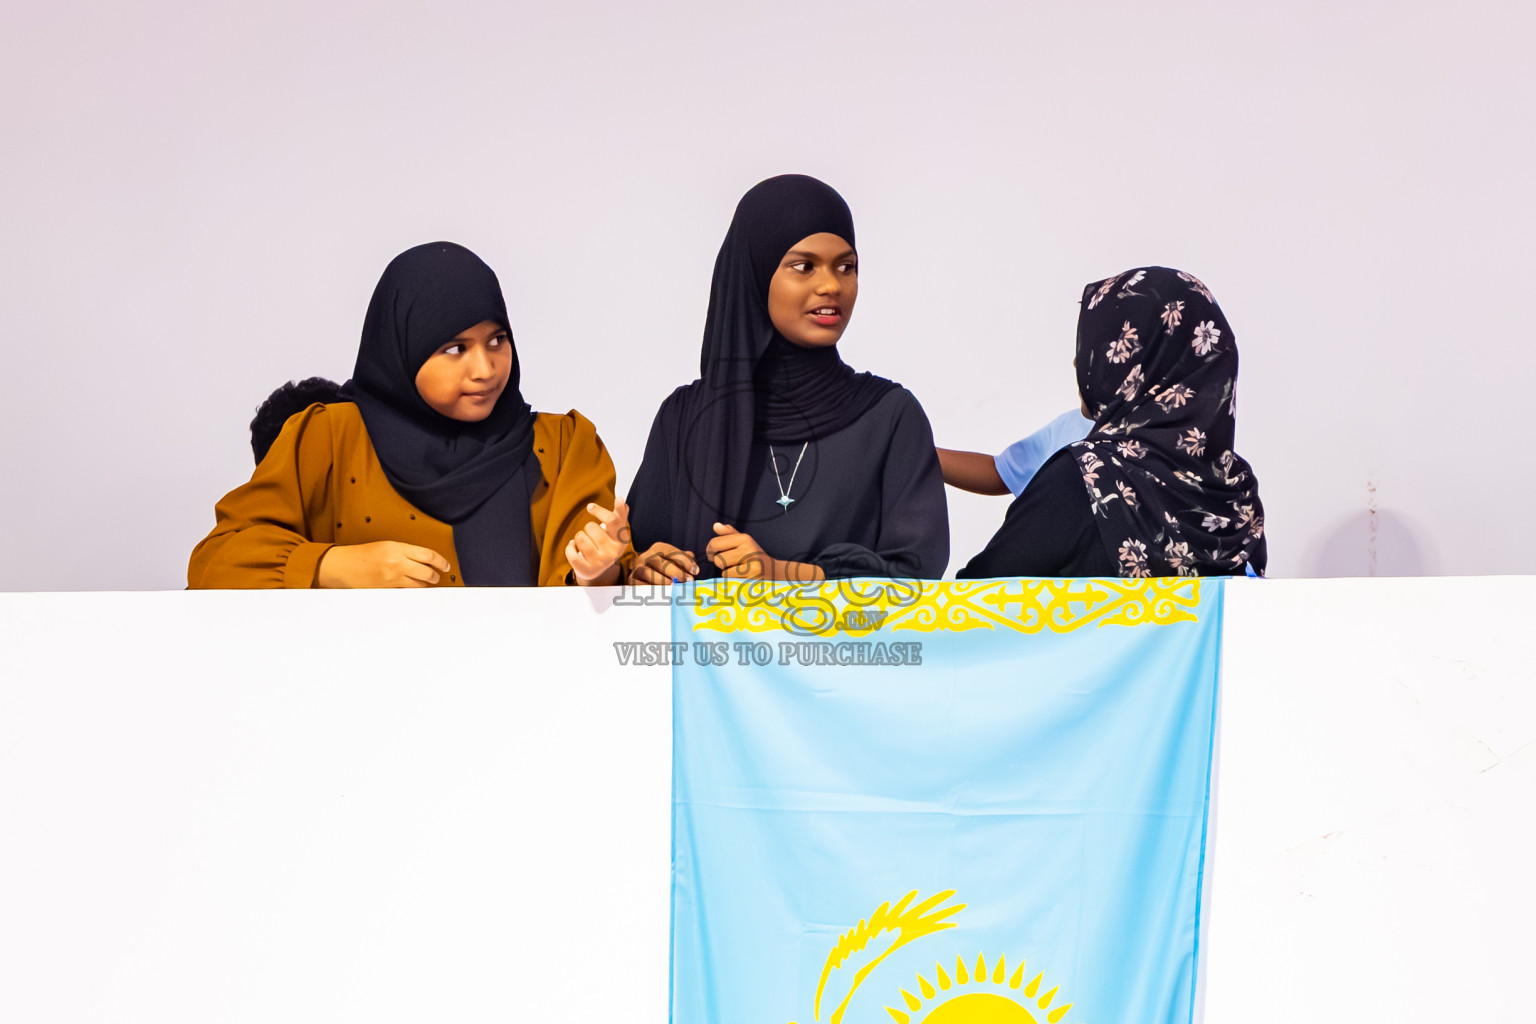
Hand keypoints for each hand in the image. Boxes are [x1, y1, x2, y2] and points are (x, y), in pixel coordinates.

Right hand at [316, 541, 450, 587]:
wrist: (341, 566)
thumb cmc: (361, 554)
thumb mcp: (385, 546)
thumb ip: (405, 552)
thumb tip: (424, 560)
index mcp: (397, 548)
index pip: (428, 555)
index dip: (441, 562)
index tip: (445, 565)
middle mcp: (396, 563)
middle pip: (427, 572)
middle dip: (435, 576)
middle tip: (437, 576)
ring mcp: (392, 578)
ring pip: (419, 585)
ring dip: (425, 585)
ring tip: (426, 583)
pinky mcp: (387, 590)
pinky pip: (406, 593)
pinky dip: (412, 592)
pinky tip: (413, 589)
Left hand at [567, 501, 629, 585]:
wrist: (597, 570)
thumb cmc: (606, 545)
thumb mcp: (615, 532)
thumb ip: (619, 515)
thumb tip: (621, 500)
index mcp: (621, 540)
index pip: (612, 521)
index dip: (600, 511)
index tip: (590, 506)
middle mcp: (613, 552)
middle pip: (592, 527)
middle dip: (588, 527)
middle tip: (592, 534)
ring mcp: (600, 562)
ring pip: (580, 537)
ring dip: (579, 537)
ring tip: (584, 542)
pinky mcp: (586, 569)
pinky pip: (571, 551)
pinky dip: (570, 547)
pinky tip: (574, 547)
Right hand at [629, 541, 697, 584]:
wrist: (646, 581)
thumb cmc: (667, 571)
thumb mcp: (676, 564)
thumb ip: (686, 562)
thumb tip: (694, 566)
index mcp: (658, 548)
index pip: (671, 551)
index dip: (685, 561)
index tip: (696, 571)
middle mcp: (646, 556)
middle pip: (660, 562)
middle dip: (676, 572)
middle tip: (688, 581)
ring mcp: (637, 568)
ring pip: (648, 573)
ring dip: (663, 581)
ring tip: (675, 587)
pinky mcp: (632, 581)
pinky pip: (640, 585)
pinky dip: (651, 590)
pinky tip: (663, 594)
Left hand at [707, 522, 775, 579]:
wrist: (774, 571)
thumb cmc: (754, 555)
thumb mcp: (744, 541)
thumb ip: (729, 533)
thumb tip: (715, 526)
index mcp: (744, 538)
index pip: (715, 543)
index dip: (709, 550)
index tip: (711, 555)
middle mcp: (748, 550)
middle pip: (718, 559)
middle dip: (720, 563)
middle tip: (729, 563)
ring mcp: (752, 565)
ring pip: (724, 572)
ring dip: (727, 573)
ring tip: (738, 570)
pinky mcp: (753, 578)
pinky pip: (732, 581)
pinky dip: (733, 580)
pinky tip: (742, 577)